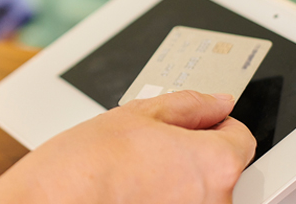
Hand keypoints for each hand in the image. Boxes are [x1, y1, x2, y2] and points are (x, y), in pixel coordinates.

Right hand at [0, 91, 255, 203]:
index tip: (193, 124)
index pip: (240, 137)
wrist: (55, 202)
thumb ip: (189, 105)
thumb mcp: (138, 115)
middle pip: (220, 169)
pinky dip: (163, 200)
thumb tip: (217, 102)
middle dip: (193, 155)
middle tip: (151, 149)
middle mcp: (217, 201)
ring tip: (136, 175)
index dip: (214, 124)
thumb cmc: (90, 164)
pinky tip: (134, 194)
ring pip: (197, 193)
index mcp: (216, 164)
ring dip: (178, 183)